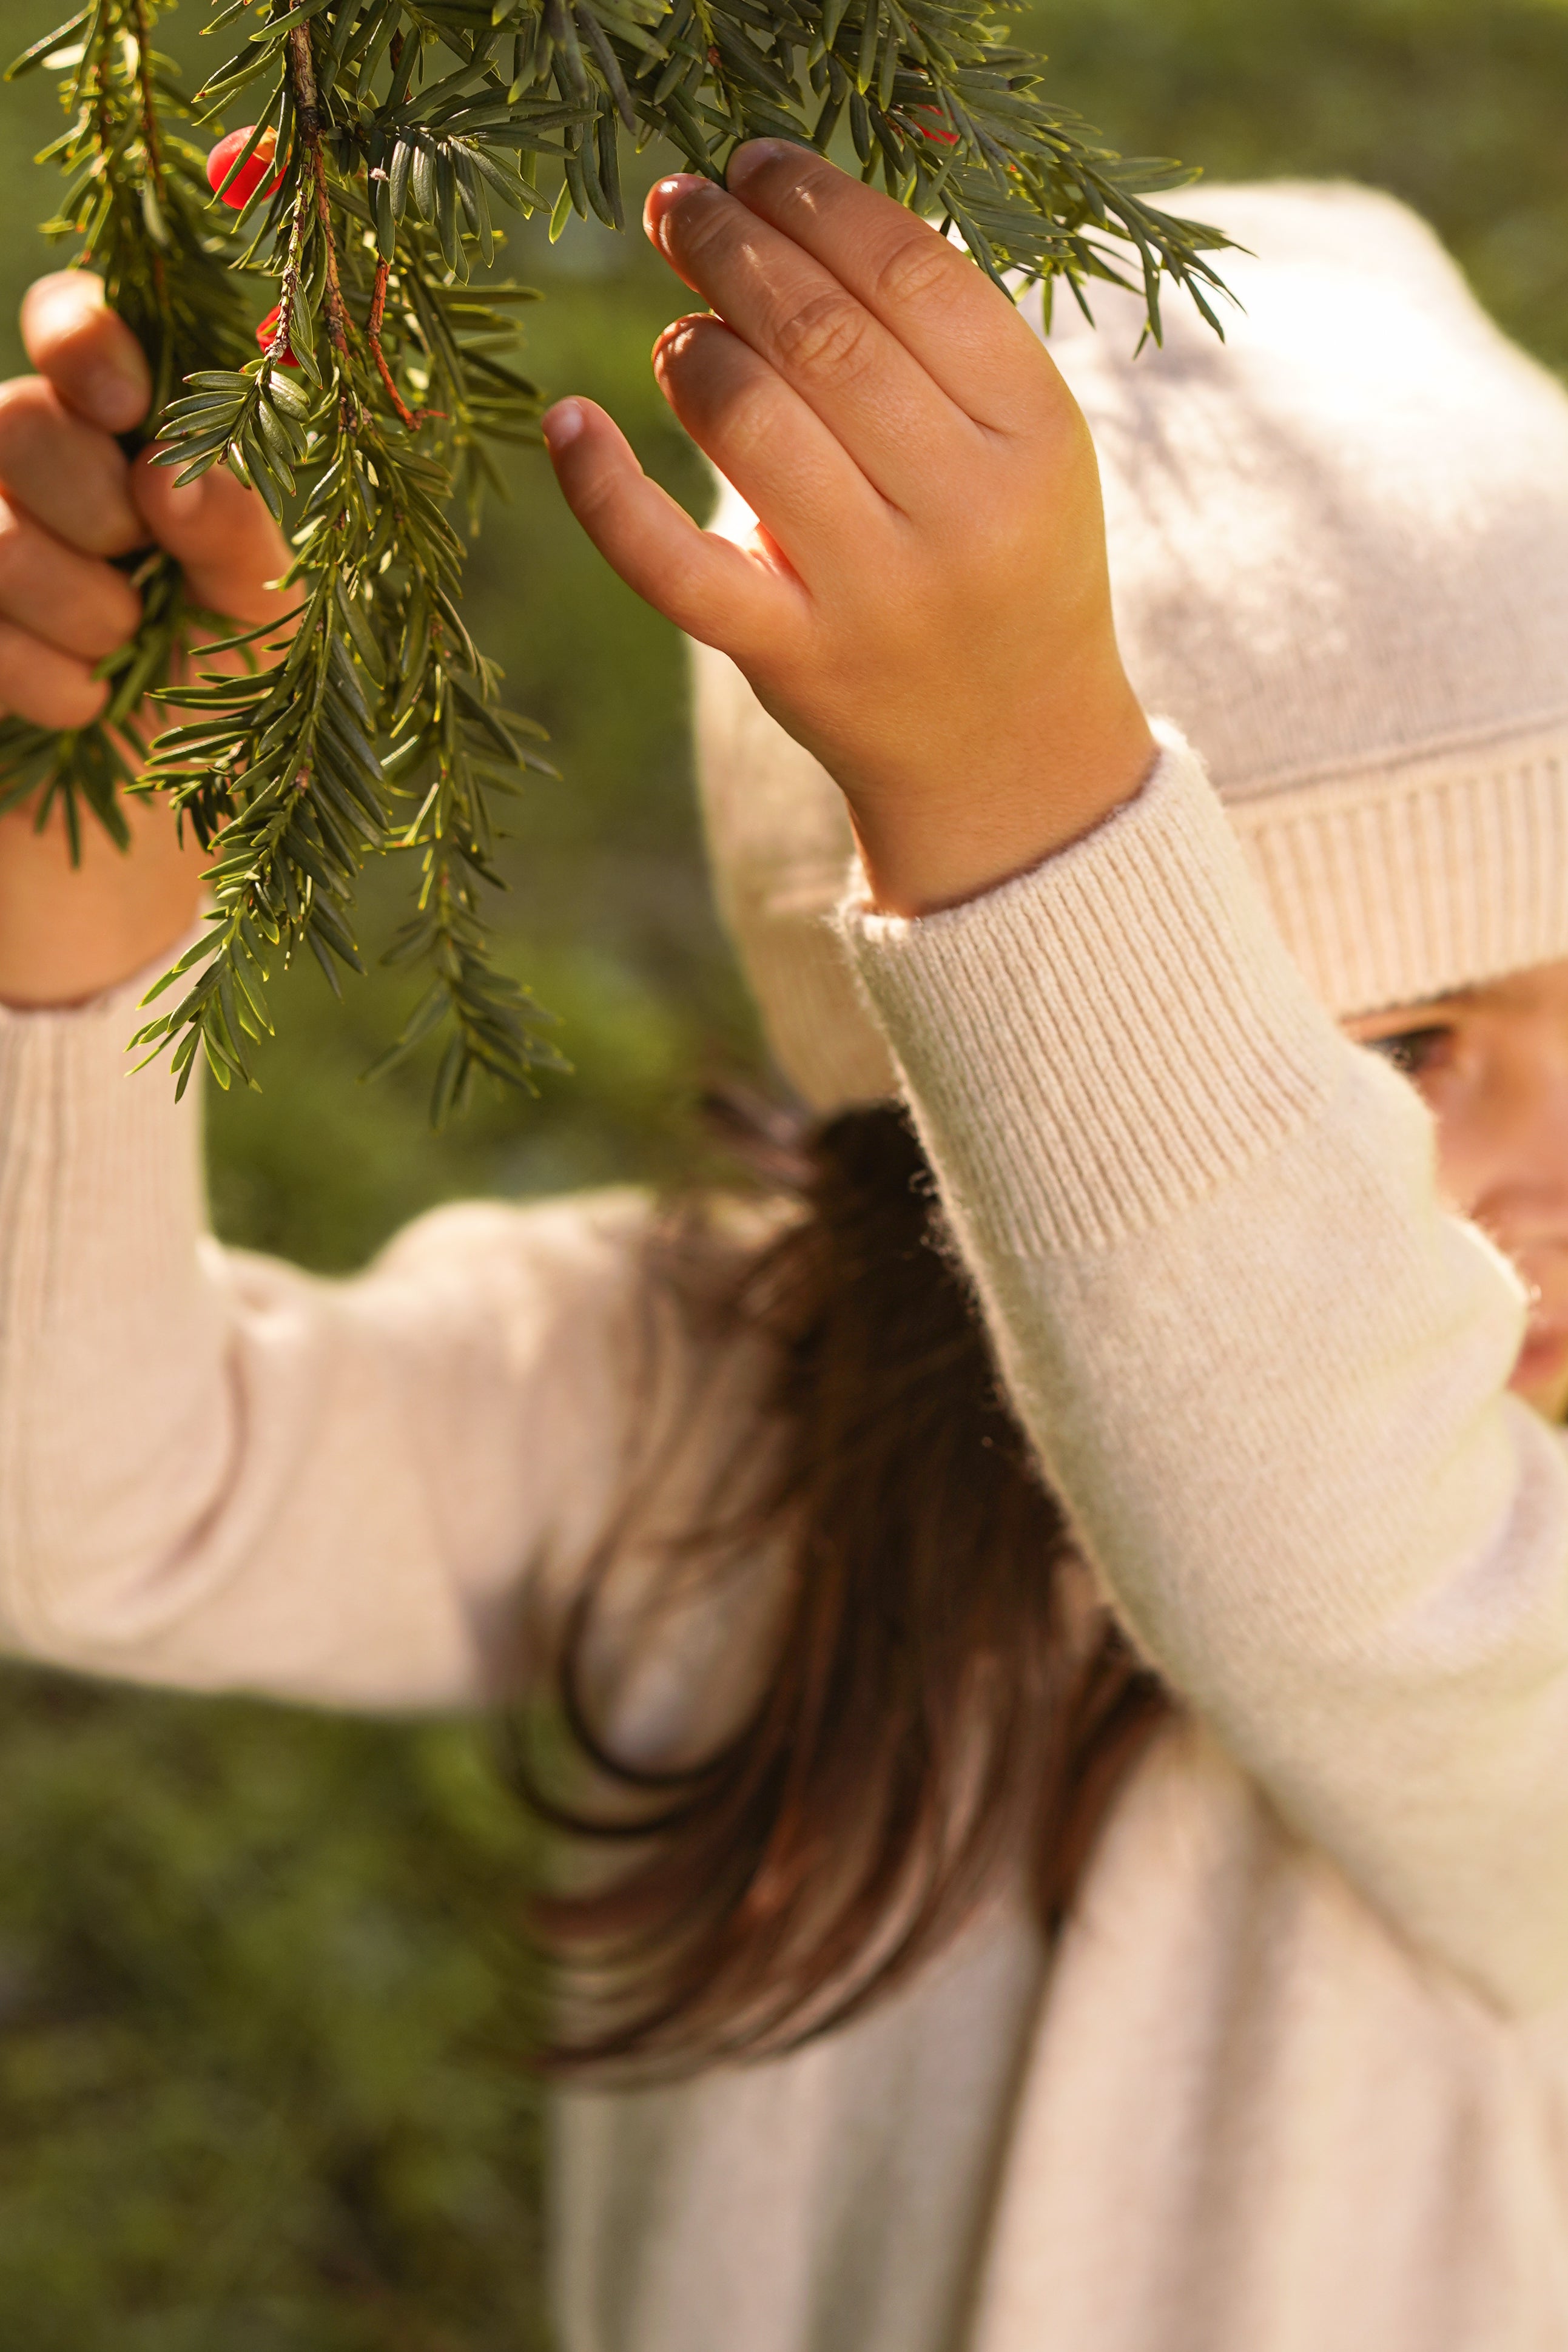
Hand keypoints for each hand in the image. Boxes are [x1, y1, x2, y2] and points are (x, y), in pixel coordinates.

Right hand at [0, 272, 292, 1007]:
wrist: (158, 840)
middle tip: (142, 587)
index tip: (128, 404)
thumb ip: (238, 534)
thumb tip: (167, 471)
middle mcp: (30, 477)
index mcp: (121, 444)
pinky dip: (36, 673)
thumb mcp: (265, 622)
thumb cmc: (222, 709)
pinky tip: (83, 707)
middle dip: (92, 512)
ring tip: (119, 658)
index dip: (85, 339)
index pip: (74, 329)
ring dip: (74, 608)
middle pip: (15, 418)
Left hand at [543, 142, 1155, 915]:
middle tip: (681, 207)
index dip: (818, 201)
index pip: (912, 277)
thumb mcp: (1022, 448)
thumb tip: (786, 211)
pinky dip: (603, 488)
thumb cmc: (1000, 563)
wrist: (1007, 751)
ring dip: (691, 348)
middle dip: (732, 249)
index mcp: (1036, 438)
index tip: (757, 167)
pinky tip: (567, 420)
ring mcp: (875, 597)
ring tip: (682, 331)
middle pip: (823, 336)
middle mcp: (963, 516)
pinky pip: (673, 564)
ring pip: (749, 421)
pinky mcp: (788, 659)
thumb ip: (940, 341)